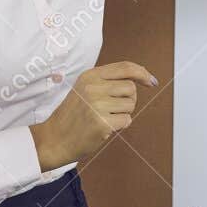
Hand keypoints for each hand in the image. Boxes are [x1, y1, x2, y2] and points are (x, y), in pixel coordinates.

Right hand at [29, 61, 156, 170]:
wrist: (54, 139)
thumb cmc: (74, 115)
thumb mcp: (85, 89)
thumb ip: (108, 81)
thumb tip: (144, 77)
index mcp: (90, 76)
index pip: (125, 67)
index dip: (142, 73)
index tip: (151, 81)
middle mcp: (93, 88)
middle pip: (131, 88)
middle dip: (129, 100)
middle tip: (112, 109)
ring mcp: (97, 105)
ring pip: (131, 105)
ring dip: (123, 113)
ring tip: (105, 117)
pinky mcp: (102, 123)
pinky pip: (127, 120)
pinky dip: (120, 125)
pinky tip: (105, 127)